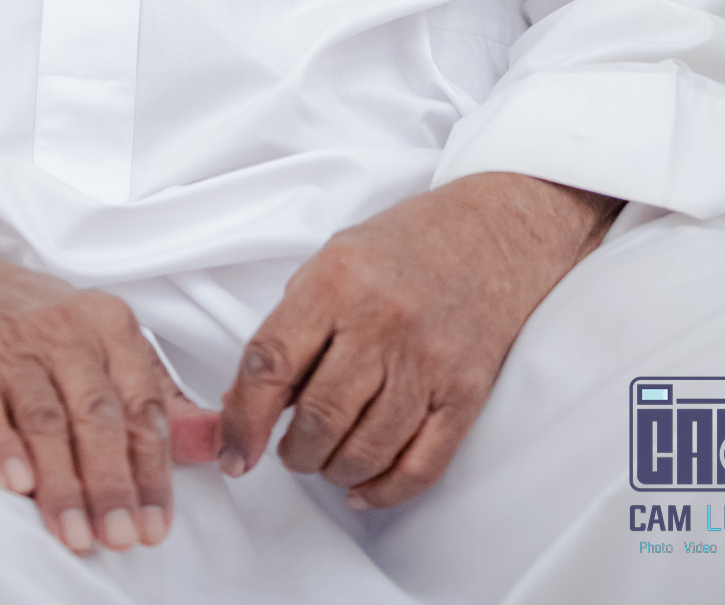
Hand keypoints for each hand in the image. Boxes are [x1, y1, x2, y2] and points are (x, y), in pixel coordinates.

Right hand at [0, 214, 218, 554]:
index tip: (154, 526)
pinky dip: (0, 444)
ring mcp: (9, 341)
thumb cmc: (29, 319)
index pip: (141, 406)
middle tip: (119, 537)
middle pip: (97, 415)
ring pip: (45, 418)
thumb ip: (150, 392)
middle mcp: (63, 327)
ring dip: (63, 482)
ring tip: (76, 533)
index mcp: (107, 324)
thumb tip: (210, 440)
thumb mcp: (97, 338)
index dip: (151, 471)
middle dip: (113, 482)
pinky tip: (16, 484)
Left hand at [218, 172, 619, 509]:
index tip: (234, 452)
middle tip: (288, 452)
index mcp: (337, 280)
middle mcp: (382, 321)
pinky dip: (384, 490)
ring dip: (333, 471)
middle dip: (293, 453)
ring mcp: (428, 360)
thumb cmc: (402, 246)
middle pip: (320, 418)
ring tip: (323, 461)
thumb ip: (293, 325)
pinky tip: (362, 488)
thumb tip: (253, 402)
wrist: (491, 234)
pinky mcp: (466, 392)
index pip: (273, 363)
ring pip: (366, 451)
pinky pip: (421, 465)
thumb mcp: (331, 261)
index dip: (243, 418)